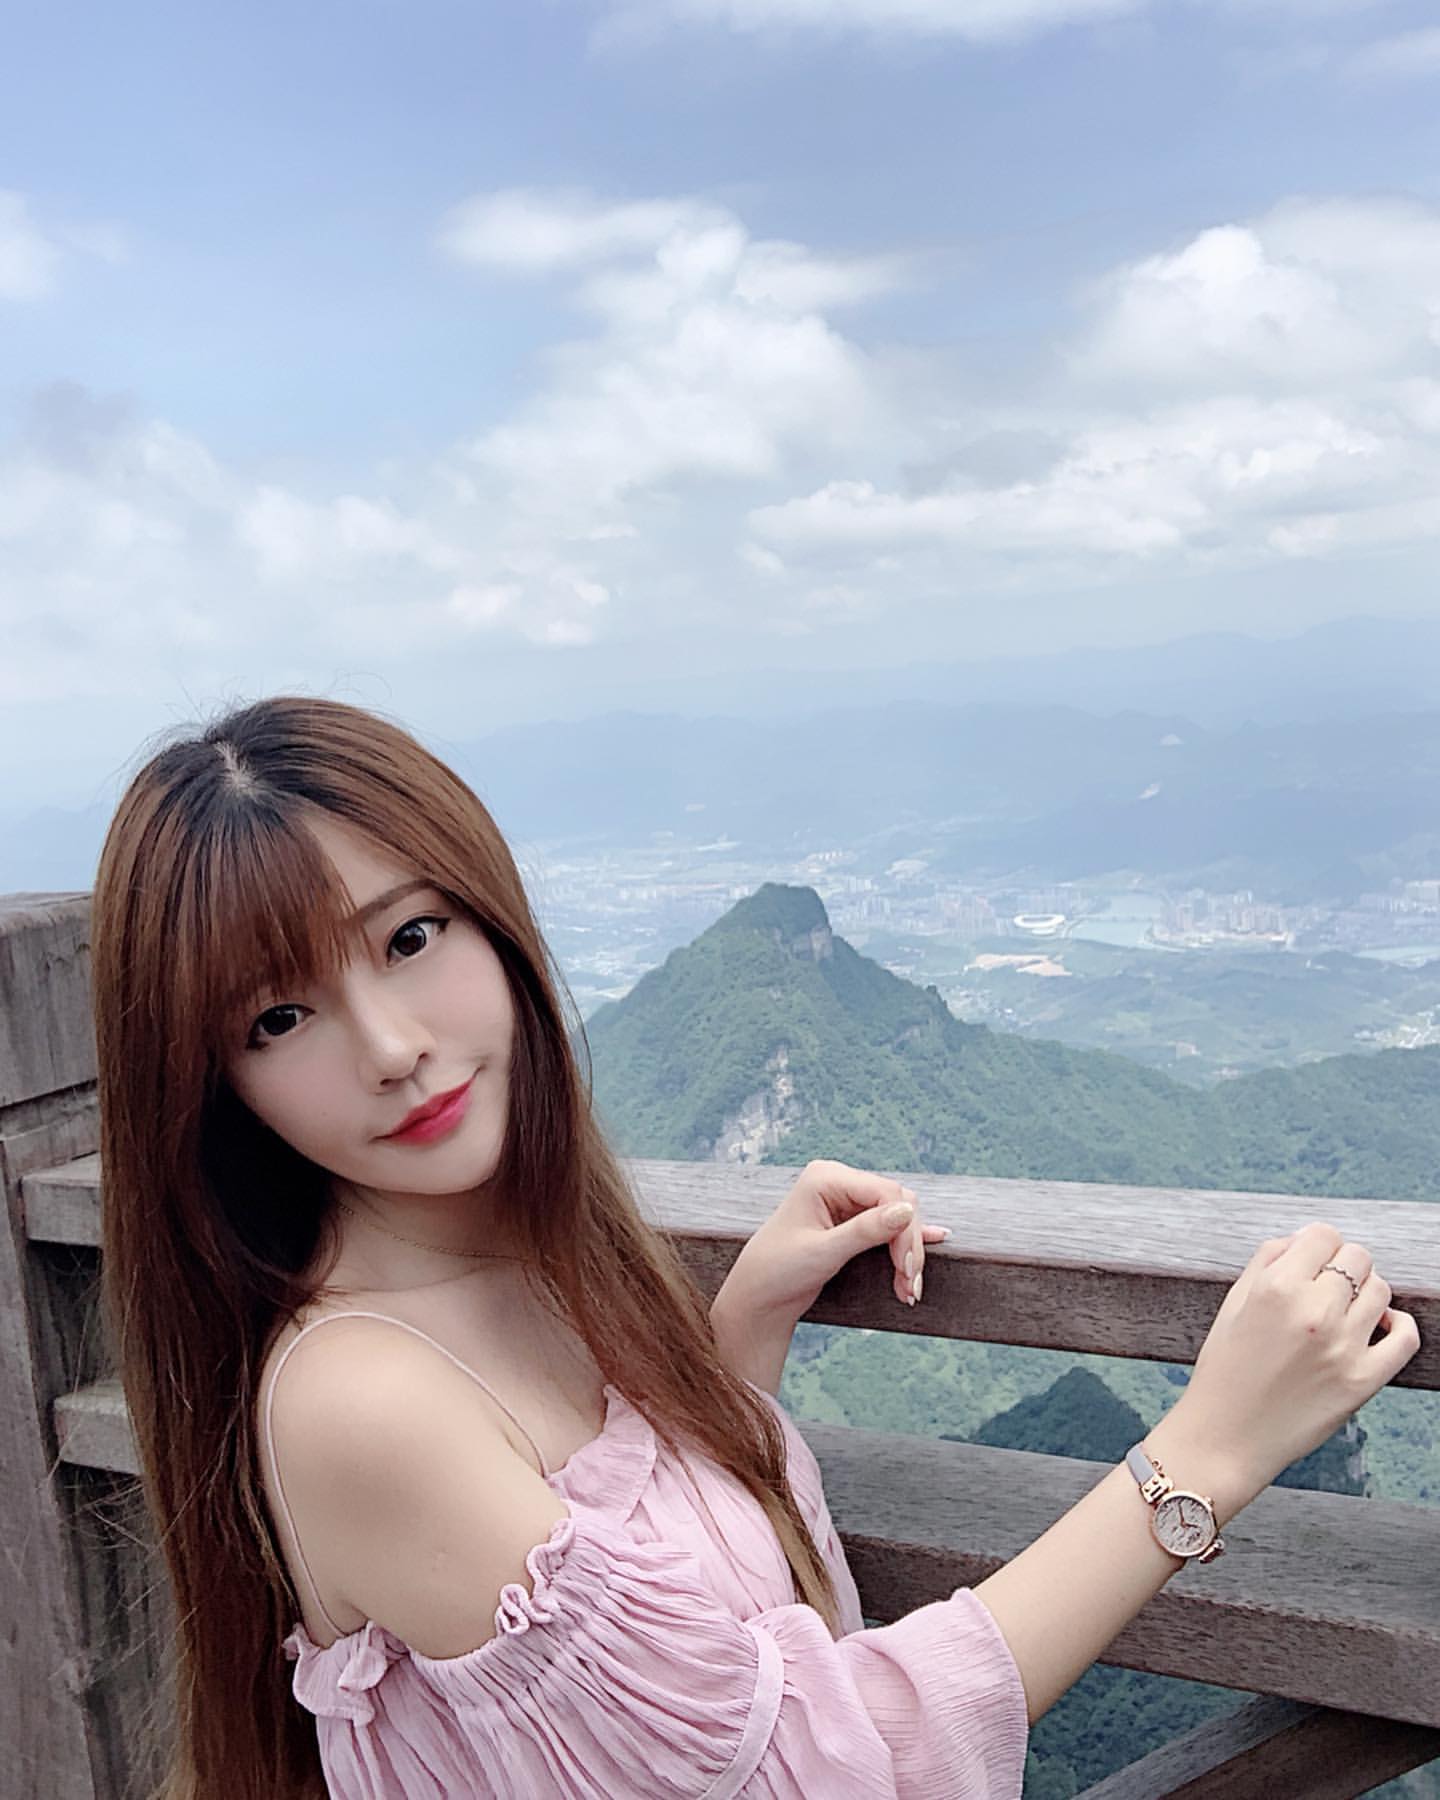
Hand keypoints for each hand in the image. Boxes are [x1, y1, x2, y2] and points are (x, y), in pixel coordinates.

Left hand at [719, 1158, 948, 1324]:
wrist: (759, 1297)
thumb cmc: (779, 1270)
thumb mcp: (823, 1252)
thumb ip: (866, 1230)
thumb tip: (907, 1210)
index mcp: (825, 1177)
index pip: (885, 1193)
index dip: (904, 1229)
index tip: (907, 1268)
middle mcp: (838, 1182)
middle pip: (896, 1204)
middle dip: (907, 1246)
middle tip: (910, 1286)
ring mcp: (845, 1200)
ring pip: (897, 1217)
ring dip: (907, 1253)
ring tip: (908, 1290)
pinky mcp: (852, 1220)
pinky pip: (887, 1225)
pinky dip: (903, 1244)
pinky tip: (929, 1245)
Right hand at [1167, 1221, 1421, 1504]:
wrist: (1226, 1437)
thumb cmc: (1225, 1369)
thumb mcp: (1234, 1304)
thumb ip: (1267, 1260)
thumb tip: (1304, 1239)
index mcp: (1275, 1288)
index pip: (1322, 1235)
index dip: (1317, 1243)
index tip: (1312, 1259)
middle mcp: (1313, 1312)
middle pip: (1356, 1256)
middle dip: (1342, 1264)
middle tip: (1327, 1285)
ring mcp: (1343, 1347)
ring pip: (1381, 1289)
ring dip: (1366, 1292)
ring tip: (1345, 1309)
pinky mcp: (1363, 1381)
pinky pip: (1406, 1337)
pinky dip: (1399, 1324)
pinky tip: (1380, 1325)